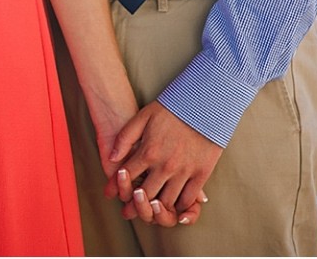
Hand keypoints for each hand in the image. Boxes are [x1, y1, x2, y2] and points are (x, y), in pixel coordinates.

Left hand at [109, 100, 221, 214]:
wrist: (204, 103)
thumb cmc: (172, 108)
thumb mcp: (143, 116)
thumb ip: (125, 138)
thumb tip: (112, 158)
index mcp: (148, 151)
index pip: (127, 177)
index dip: (117, 187)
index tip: (112, 194)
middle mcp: (164, 165)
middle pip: (145, 196)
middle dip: (134, 206)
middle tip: (129, 212)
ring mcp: (184, 171)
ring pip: (166, 202)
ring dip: (156, 210)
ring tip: (149, 210)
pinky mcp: (201, 174)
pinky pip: (188, 199)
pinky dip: (179, 207)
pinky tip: (174, 206)